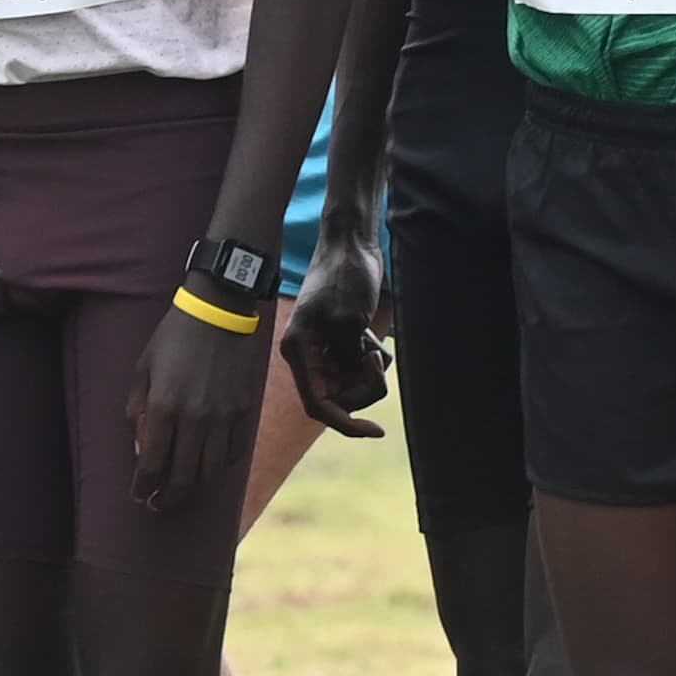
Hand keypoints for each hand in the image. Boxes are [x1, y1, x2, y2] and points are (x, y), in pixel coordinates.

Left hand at [127, 300, 270, 512]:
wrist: (220, 311)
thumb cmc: (174, 337)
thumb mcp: (143, 369)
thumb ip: (138, 411)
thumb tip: (142, 448)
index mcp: (165, 407)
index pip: (152, 464)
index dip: (143, 487)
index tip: (138, 496)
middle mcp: (196, 418)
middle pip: (183, 476)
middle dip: (167, 497)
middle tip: (157, 503)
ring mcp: (223, 417)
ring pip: (210, 470)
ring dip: (192, 486)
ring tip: (181, 489)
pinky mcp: (243, 411)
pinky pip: (232, 452)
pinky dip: (219, 465)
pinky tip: (208, 465)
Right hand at [281, 228, 388, 438]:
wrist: (352, 243)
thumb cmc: (345, 276)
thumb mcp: (349, 320)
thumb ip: (348, 359)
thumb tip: (352, 384)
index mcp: (298, 352)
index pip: (318, 405)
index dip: (346, 424)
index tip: (375, 431)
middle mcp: (308, 355)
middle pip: (339, 398)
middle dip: (364, 386)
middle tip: (376, 359)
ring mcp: (326, 349)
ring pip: (352, 385)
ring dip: (370, 372)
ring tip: (374, 345)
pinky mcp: (343, 340)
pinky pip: (361, 368)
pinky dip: (374, 360)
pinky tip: (374, 339)